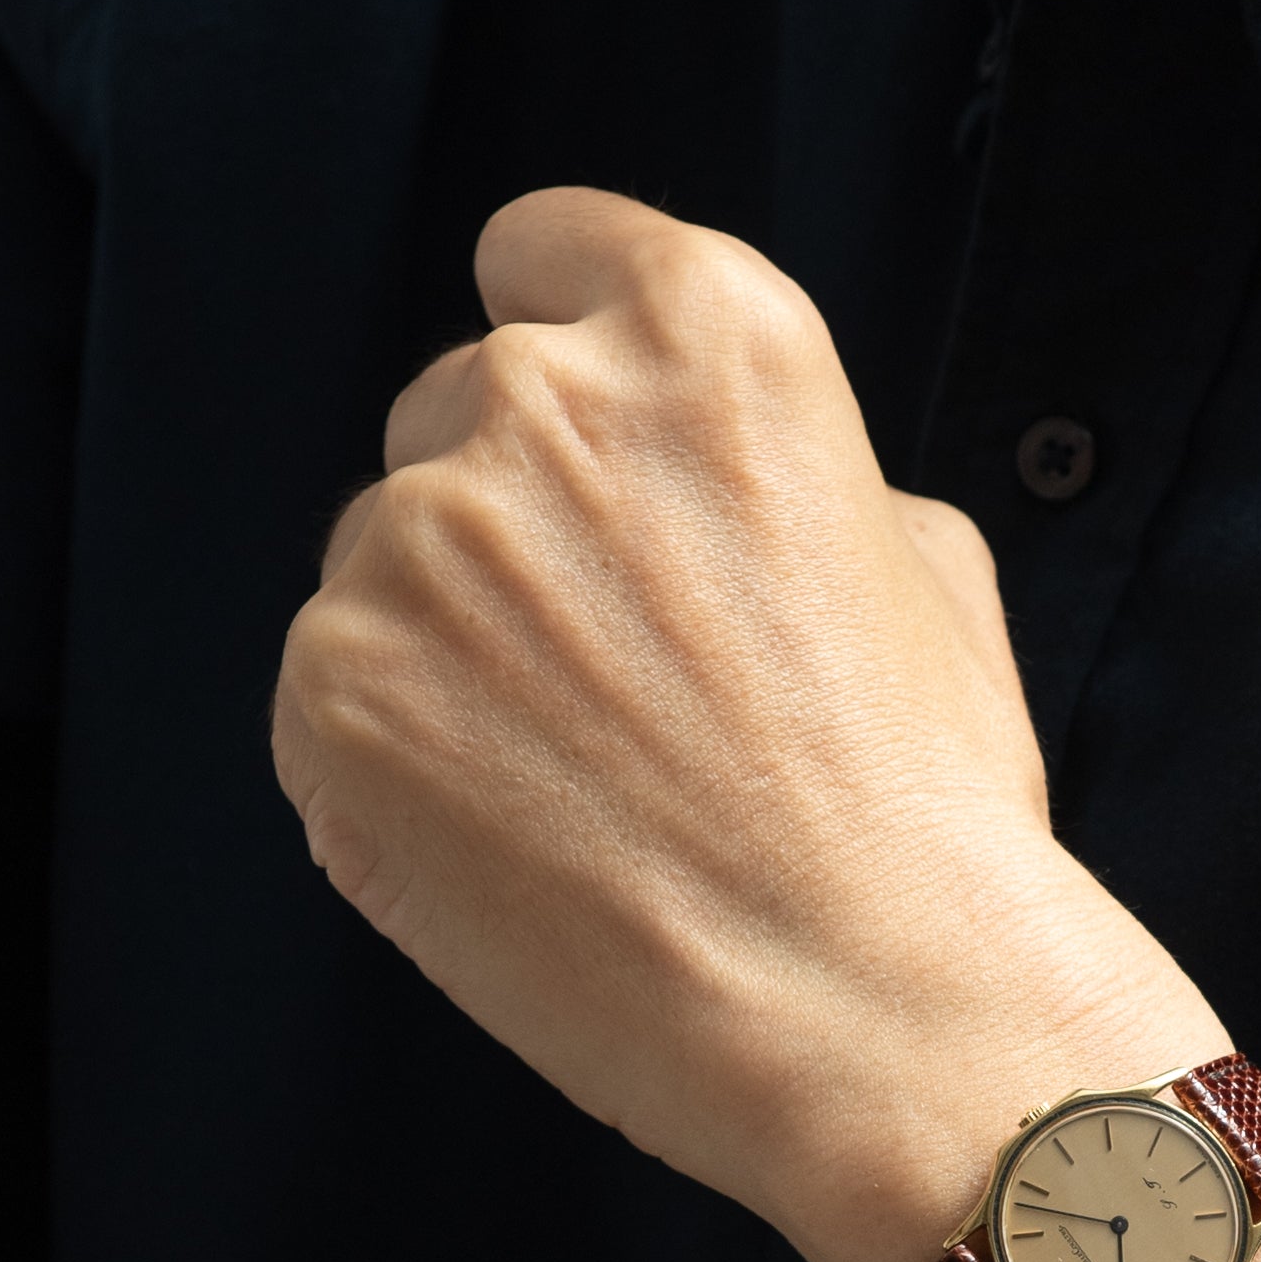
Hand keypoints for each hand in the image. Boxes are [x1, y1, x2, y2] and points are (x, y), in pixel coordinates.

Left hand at [272, 188, 1260, 1261]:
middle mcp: (543, 401)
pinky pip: (333, 700)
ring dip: (450, 654)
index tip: (582, 446)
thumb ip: (790, 474)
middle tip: (614, 681)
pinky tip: (523, 854)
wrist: (877, 1009)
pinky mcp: (332, 689)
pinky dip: (399, 770)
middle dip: (514, 524)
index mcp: (707, 331)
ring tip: (584, 794)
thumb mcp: (928, 567)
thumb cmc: (928, 810)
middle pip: (454, 414)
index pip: (544, 252)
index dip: (561, 347)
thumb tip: (710, 488)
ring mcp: (417, 545)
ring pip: (385, 567)